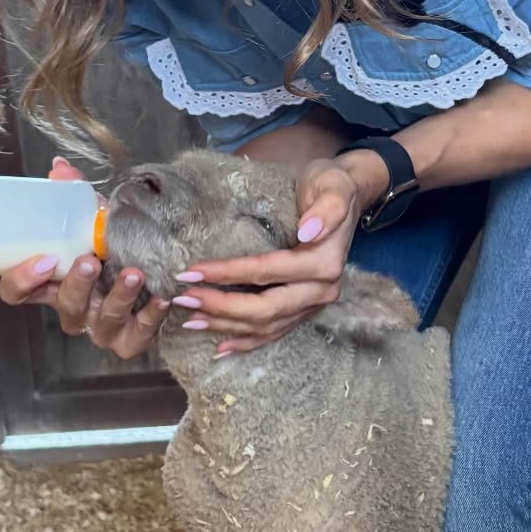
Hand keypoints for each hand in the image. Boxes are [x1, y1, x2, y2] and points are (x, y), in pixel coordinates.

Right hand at [0, 156, 171, 358]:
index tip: (44, 258)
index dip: (22, 280)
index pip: (17, 292)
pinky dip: (149, 317)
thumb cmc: (114, 245)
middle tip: (89, 262)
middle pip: (64, 305)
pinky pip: (136, 336)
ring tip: (133, 274)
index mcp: (54, 282)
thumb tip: (59, 167)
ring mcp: (100, 328)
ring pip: (101, 321)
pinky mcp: (129, 340)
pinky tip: (161, 299)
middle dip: (77, 285)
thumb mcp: (94, 219)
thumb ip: (75, 196)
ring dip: (117, 297)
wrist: (154, 266)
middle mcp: (74, 308)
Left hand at [171, 155, 383, 354]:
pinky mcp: (305, 310)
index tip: (191, 271)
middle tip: (183, 299)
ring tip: (190, 321)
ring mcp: (314, 304)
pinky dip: (247, 342)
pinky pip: (275, 332)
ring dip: (227, 327)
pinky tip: (220, 346)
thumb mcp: (332, 185)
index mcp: (324, 263)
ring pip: (267, 326)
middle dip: (221, 307)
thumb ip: (326, 208)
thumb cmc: (330, 186)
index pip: (267, 272)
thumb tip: (308, 231)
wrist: (347, 197)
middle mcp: (322, 291)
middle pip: (265, 308)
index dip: (228, 274)